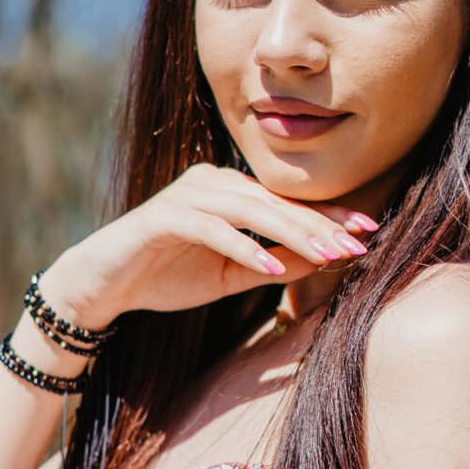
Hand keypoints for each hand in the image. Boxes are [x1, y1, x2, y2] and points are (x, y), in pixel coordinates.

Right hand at [38, 161, 377, 332]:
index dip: (328, 216)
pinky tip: (270, 269)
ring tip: (326, 255)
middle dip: (320, 223)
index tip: (368, 233)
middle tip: (358, 244)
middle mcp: (211, 183)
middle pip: (276, 202)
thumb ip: (270, 264)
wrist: (101, 285)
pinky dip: (243, 247)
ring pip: (251, 209)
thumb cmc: (164, 276)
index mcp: (229, 192)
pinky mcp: (164, 216)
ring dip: (291, 233)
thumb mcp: (229, 276)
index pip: (286, 203)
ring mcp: (187, 195)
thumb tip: (319, 261)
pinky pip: (213, 228)